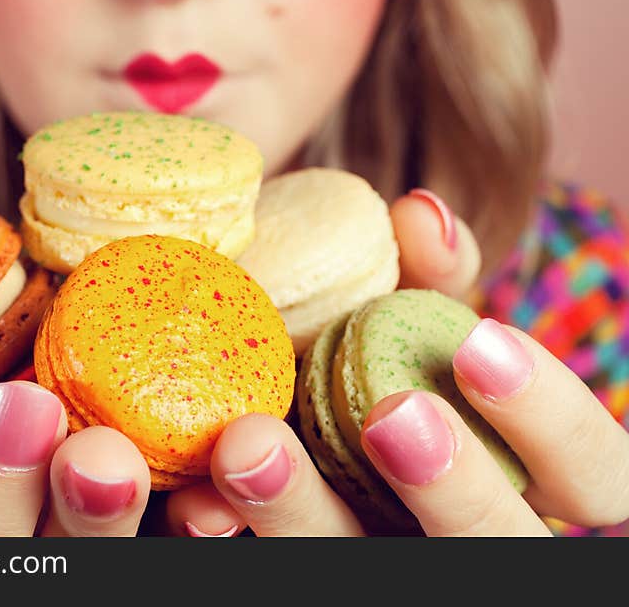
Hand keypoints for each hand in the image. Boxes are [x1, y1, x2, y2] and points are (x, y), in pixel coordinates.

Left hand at [164, 190, 628, 535]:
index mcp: (520, 473)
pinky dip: (224, 532)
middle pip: (494, 550)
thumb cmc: (379, 362)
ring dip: (308, 517)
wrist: (281, 403)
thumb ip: (429, 275)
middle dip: (455, 490)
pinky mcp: (302, 564)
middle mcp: (458, 529)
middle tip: (392, 414)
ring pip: (362, 568)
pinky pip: (268, 572)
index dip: (555, 422)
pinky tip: (195, 502)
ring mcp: (376, 556)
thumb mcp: (411, 316)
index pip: (597, 477)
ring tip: (250, 446)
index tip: (483, 346)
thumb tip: (419, 213)